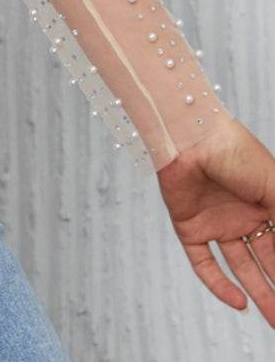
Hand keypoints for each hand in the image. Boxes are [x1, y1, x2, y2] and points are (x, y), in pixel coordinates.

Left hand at [156, 116, 274, 325]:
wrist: (189, 135)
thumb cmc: (235, 152)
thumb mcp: (273, 187)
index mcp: (265, 203)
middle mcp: (241, 215)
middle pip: (266, 260)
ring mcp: (215, 222)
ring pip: (240, 267)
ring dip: (258, 293)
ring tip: (274, 319)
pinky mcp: (189, 227)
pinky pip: (204, 263)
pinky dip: (219, 284)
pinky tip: (239, 303)